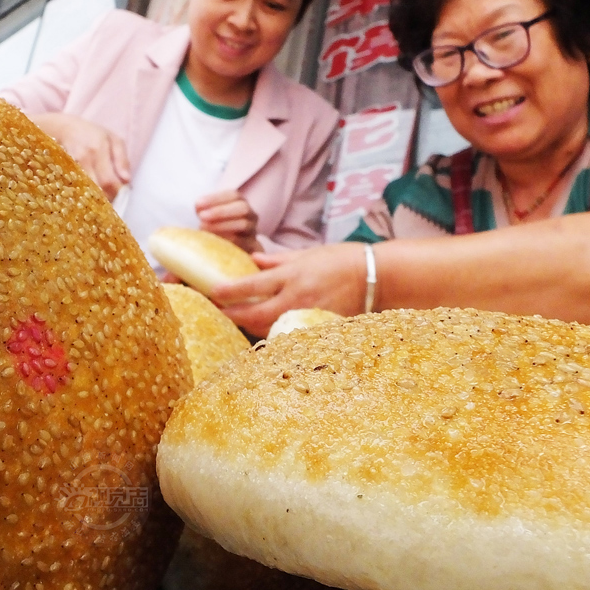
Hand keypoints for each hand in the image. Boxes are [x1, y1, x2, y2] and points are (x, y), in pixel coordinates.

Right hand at [30, 112, 129, 200]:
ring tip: (100, 198)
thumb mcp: (113, 140)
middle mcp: (84, 157)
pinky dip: (82, 195)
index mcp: (99, 148)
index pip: (109, 180)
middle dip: (106, 198)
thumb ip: (122, 159)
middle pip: (97, 188)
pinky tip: (87, 194)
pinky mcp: (62, 170)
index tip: (121, 195)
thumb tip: (126, 180)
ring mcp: (71, 164)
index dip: (116, 192)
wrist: (64, 128)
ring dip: (94, 199)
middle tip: (111, 199)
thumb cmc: (92, 134)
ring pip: (85, 191)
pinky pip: (74, 189)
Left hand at [196, 190, 259, 251]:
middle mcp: (250, 215)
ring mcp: (252, 230)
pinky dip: (227, 239)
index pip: (233, 195)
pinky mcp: (251, 246)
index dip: (215, 198)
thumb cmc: (216, 228)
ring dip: (222, 225)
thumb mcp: (209, 215)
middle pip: (242, 208)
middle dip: (220, 211)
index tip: (197, 203)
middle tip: (202, 216)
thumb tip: (198, 205)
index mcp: (241, 203)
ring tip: (203, 227)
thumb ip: (204, 208)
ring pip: (244, 224)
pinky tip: (212, 239)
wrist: (230, 249)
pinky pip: (242, 242)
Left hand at [212, 244, 367, 336]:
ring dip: (248, 326)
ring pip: (268, 329)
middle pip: (254, 314)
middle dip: (232, 315)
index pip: (253, 285)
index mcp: (293, 276)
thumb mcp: (307, 254)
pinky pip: (287, 335)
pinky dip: (271, 335)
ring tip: (232, 321)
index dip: (229, 290)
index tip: (212, 291)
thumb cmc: (342, 260)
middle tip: (215, 312)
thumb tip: (252, 259)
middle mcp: (297, 298)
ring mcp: (307, 316)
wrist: (377, 277)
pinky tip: (261, 332)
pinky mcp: (317, 329)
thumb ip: (277, 260)